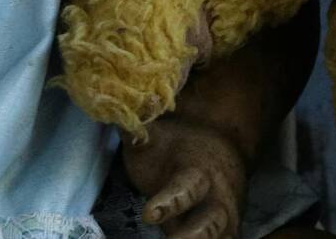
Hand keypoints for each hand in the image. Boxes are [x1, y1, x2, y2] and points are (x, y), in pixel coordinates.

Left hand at [121, 114, 248, 238]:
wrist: (222, 152)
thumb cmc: (179, 149)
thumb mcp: (158, 139)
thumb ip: (137, 134)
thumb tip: (111, 110)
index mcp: (198, 174)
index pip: (185, 189)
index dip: (169, 203)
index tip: (149, 214)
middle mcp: (216, 200)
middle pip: (211, 224)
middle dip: (192, 237)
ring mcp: (223, 221)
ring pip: (221, 238)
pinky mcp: (224, 234)